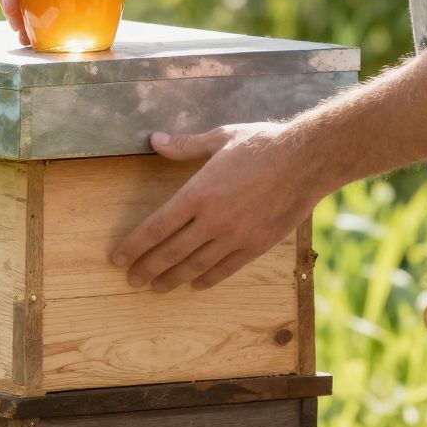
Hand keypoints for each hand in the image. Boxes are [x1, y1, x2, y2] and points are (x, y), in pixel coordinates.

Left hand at [110, 119, 320, 290]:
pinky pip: (225, 269)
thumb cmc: (263, 144)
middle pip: (170, 252)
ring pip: (195, 266)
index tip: (118, 257)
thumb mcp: (220, 138)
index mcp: (198, 192)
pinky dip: (207, 279)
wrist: (308, 160)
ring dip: (172, 279)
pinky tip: (194, 284)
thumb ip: (185, 146)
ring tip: (156, 287)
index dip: (134, 245)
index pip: (156, 227)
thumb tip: (155, 141)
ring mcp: (235, 236)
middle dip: (146, 268)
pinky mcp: (256, 245)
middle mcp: (213, 219)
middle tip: (131, 280)